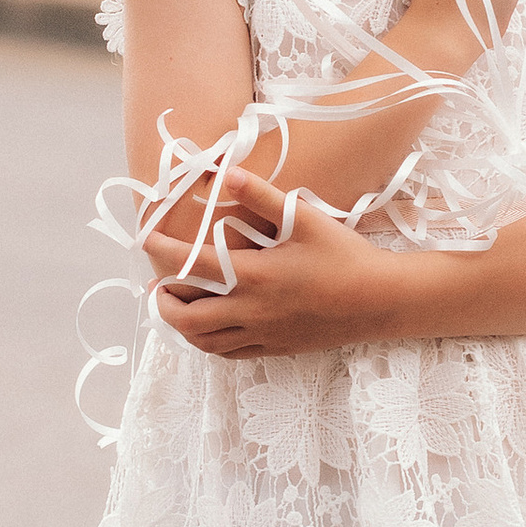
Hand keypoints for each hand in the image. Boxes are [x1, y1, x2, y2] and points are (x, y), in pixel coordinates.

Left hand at [149, 171, 397, 357]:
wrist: (380, 301)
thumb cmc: (345, 257)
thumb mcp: (304, 219)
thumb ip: (262, 196)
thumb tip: (226, 173)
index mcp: (254, 276)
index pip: (190, 267)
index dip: (161, 253)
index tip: (146, 239)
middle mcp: (250, 310)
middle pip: (186, 317)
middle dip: (162, 301)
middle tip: (158, 284)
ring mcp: (262, 334)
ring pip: (203, 341)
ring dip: (181, 325)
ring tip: (177, 306)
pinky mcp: (275, 348)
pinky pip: (229, 353)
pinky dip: (208, 341)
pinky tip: (210, 328)